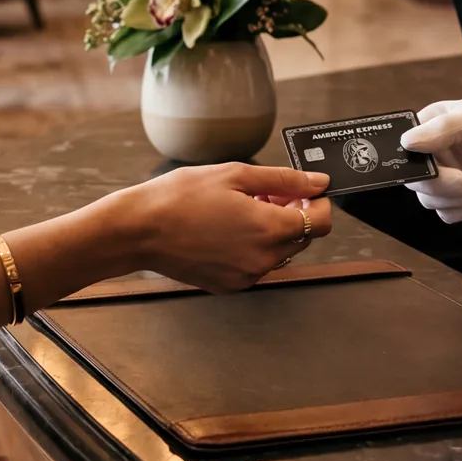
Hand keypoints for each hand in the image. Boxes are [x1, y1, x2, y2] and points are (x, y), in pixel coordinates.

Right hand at [116, 163, 332, 292]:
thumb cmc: (181, 197)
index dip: (318, 203)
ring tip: (242, 208)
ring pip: (280, 252)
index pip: (322, 222)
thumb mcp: (236, 175)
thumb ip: (285, 180)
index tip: (304, 191)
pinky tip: (229, 228)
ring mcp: (246, 276)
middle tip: (267, 194)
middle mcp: (263, 259)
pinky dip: (253, 247)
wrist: (139, 230)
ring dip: (273, 231)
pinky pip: (256, 265)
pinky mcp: (230, 285)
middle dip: (295, 214)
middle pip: (303, 238)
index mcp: (269, 229)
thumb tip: (319, 182)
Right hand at [400, 99, 461, 223]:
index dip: (414, 162)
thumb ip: (443, 129)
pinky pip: (447, 213)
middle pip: (416, 180)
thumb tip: (408, 140)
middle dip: (443, 186)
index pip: (405, 147)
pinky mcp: (461, 198)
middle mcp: (435, 152)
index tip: (433, 170)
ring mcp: (448, 177)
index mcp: (433, 125)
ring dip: (459, 199)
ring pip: (431, 200)